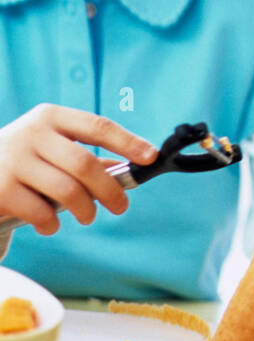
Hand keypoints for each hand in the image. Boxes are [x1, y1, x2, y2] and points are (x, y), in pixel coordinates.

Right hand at [0, 104, 158, 233]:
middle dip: (110, 189)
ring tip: (87, 216)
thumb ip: (84, 156)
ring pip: (67, 190)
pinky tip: (51, 224)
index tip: (151, 157)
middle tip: (120, 207)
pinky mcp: (1, 189)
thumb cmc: (21, 160)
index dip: (128, 142)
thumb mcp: (50, 147)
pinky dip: (53, 223)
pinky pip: (41, 212)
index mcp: (51, 117)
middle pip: (85, 163)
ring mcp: (15, 160)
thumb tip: (126, 171)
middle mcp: (32, 133)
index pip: (98, 126)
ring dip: (85, 209)